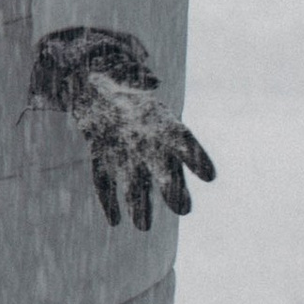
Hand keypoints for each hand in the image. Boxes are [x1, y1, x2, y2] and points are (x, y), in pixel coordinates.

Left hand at [29, 27, 217, 231]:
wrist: (94, 89)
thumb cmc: (120, 87)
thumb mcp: (124, 77)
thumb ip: (129, 79)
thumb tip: (146, 78)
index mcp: (161, 125)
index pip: (182, 142)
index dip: (195, 157)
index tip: (209, 176)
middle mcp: (148, 144)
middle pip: (163, 169)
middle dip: (171, 188)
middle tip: (182, 209)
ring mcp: (126, 153)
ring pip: (135, 181)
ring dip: (138, 202)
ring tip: (141, 226)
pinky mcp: (102, 157)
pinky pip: (105, 179)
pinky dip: (107, 198)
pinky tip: (113, 221)